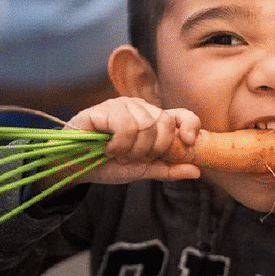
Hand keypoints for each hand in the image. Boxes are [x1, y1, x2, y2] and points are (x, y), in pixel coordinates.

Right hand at [38, 97, 200, 191]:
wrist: (76, 168)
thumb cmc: (107, 165)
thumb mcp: (142, 170)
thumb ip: (169, 168)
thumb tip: (198, 170)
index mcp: (153, 120)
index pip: (182, 115)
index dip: (190, 125)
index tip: (187, 142)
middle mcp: (140, 108)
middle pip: (164, 123)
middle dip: (151, 149)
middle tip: (131, 157)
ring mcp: (121, 105)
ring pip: (146, 125)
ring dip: (132, 149)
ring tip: (116, 153)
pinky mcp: (103, 109)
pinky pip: (125, 125)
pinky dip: (119, 144)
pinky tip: (108, 148)